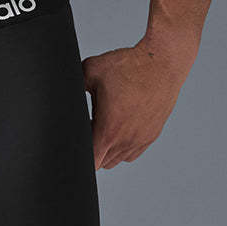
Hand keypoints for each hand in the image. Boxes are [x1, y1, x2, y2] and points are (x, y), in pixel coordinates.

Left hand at [82, 35, 196, 170]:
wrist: (163, 62)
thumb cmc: (130, 65)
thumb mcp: (92, 70)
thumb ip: (74, 85)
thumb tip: (64, 91)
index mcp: (109, 129)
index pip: (92, 163)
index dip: (81, 157)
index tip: (79, 140)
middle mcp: (126, 140)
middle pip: (102, 163)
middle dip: (92, 150)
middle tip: (89, 128)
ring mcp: (140, 140)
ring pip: (116, 160)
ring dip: (107, 150)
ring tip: (104, 127)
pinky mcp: (150, 136)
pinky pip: (131, 153)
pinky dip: (122, 148)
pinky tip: (119, 128)